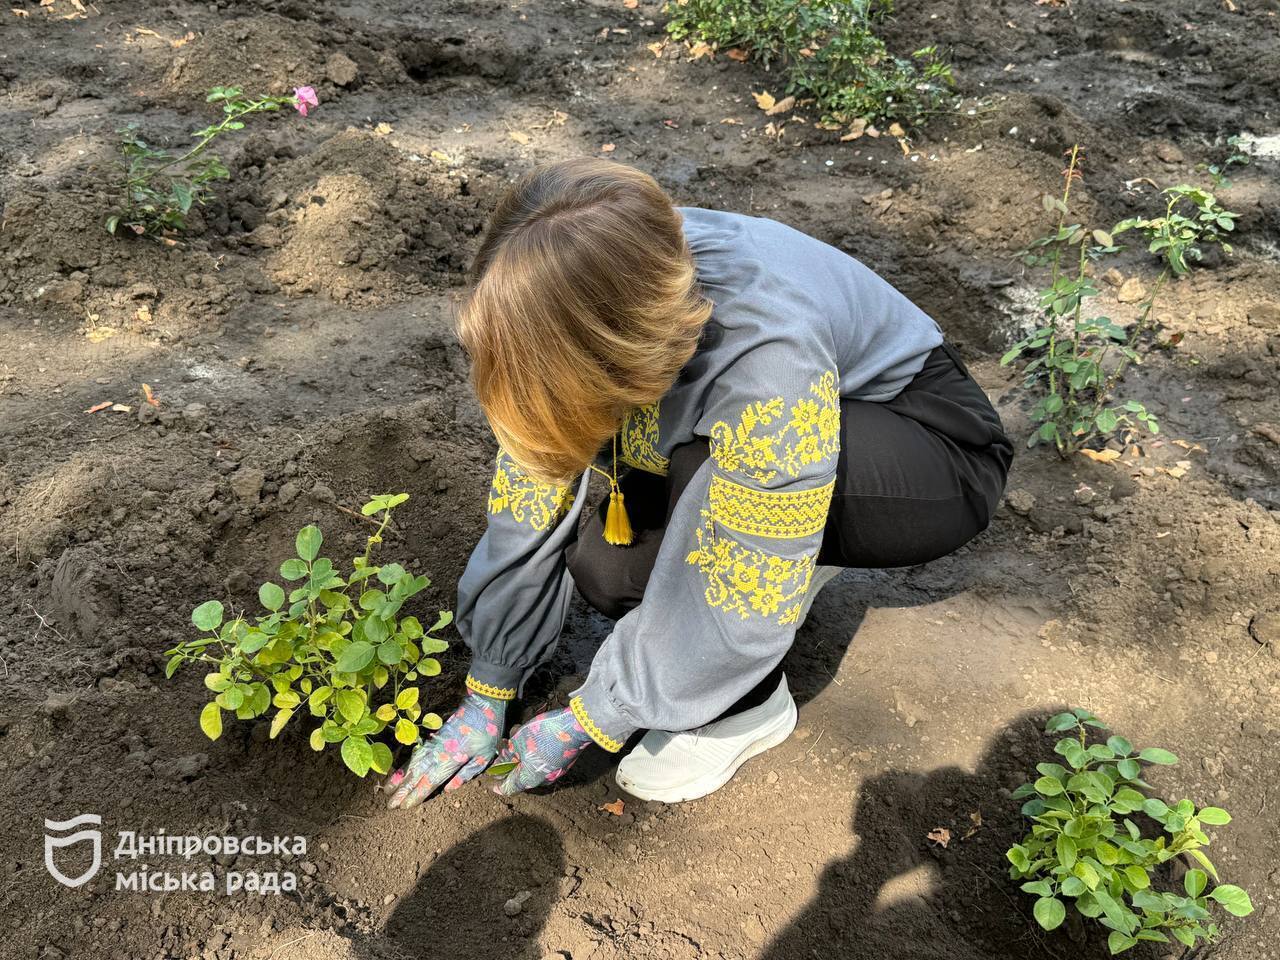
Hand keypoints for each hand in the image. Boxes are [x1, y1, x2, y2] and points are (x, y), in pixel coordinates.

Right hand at [386, 690, 506, 808]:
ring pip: (412, 764)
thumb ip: (465, 774)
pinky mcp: (433, 737)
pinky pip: (415, 753)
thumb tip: (448, 790)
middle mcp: (438, 753)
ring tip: (387, 789)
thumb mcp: (484, 756)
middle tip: (389, 804)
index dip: (416, 795)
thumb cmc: (487, 732)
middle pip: (416, 775)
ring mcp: (433, 744)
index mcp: (451, 760)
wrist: (482, 704)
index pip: (430, 782)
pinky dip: (405, 763)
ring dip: (399, 777)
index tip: (404, 806)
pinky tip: (399, 770)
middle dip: (401, 790)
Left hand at [490, 706, 593, 795]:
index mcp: (529, 780)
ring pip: (531, 765)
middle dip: (509, 760)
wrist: (576, 726)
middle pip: (519, 775)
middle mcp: (542, 780)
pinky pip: (543, 760)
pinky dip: (533, 751)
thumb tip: (498, 766)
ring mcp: (554, 771)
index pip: (508, 788)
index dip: (497, 785)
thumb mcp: (518, 743)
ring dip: (521, 752)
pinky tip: (530, 734)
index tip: (490, 780)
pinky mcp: (562, 761)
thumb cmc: (543, 736)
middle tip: (503, 746)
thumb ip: (506, 756)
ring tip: (515, 734)